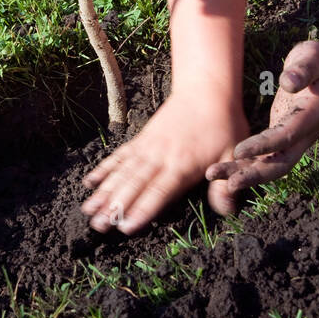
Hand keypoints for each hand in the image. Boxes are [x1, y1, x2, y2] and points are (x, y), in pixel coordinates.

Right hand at [81, 93, 249, 234]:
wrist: (205, 90)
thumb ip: (224, 184)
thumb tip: (228, 212)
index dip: (142, 210)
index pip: (159, 192)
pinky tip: (89, 182)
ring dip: (104, 192)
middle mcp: (159, 158)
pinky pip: (119, 157)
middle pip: (133, 185)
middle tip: (96, 226)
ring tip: (87, 210)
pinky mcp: (141, 140)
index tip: (126, 227)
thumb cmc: (223, 124)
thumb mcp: (231, 153)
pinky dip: (103, 169)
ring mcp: (147, 148)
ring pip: (121, 173)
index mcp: (182, 165)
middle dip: (114, 207)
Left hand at [207, 40, 318, 191]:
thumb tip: (287, 82)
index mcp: (313, 114)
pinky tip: (222, 170)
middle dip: (254, 175)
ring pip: (270, 165)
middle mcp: (304, 134)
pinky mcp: (282, 138)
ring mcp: (294, 139)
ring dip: (243, 173)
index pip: (287, 135)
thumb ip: (304, 69)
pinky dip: (244, 165)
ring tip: (213, 174)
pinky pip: (264, 157)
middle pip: (281, 163)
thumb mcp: (315, 57)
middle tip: (227, 182)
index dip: (264, 146)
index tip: (239, 151)